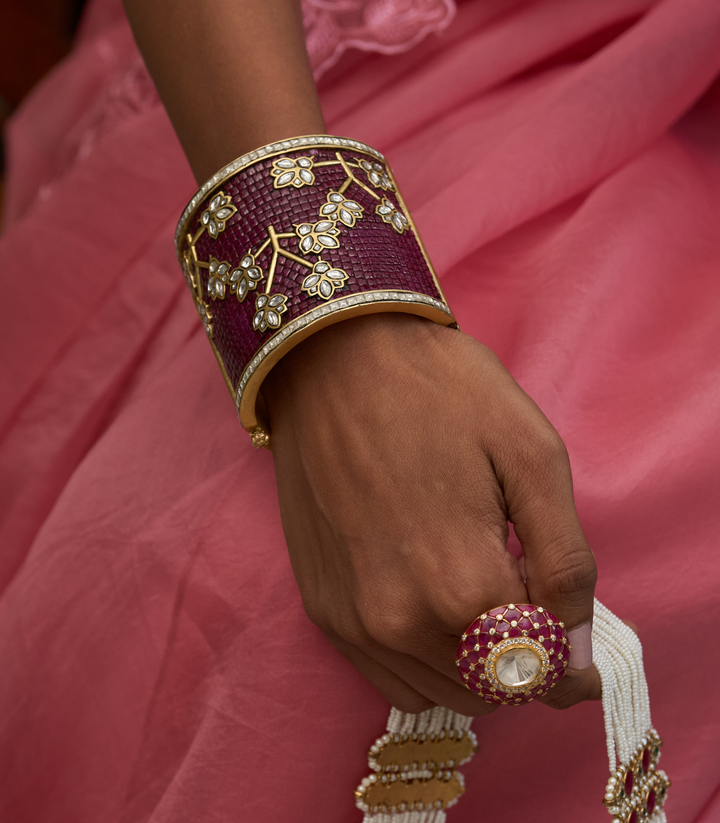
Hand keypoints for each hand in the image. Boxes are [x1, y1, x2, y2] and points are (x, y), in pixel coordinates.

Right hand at [263, 313, 598, 714]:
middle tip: (524, 594)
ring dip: (476, 665)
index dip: (571, 659)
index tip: (578, 636)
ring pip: (442, 692)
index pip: (540, 671)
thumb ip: (567, 564)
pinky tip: (431, 603)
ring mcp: (352, 621)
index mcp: (461, 586)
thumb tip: (576, 649)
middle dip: (525, 659)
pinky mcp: (321, 608)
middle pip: (493, 690)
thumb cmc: (441, 392)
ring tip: (477, 593)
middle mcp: (399, 622)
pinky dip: (427, 662)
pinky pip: (389, 677)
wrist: (334, 358)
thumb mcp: (533, 456)